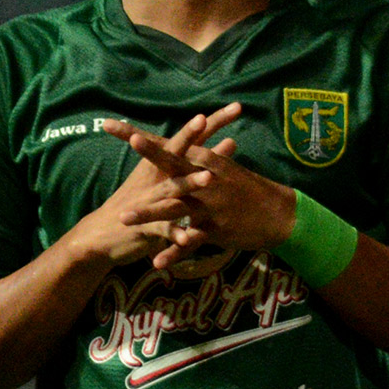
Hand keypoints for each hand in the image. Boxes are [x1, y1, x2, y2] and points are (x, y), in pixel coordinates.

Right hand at [62, 110, 227, 268]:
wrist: (105, 233)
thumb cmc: (142, 202)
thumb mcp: (168, 178)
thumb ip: (204, 161)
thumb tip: (232, 143)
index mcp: (162, 163)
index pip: (190, 137)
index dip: (212, 121)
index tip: (237, 107)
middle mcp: (156, 175)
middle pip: (177, 151)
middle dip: (191, 135)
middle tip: (204, 118)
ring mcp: (150, 199)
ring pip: (173, 188)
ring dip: (189, 182)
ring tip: (208, 177)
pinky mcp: (146, 226)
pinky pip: (163, 228)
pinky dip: (175, 233)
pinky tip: (188, 238)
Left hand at [102, 106, 299, 268]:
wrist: (278, 214)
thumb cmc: (248, 189)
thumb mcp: (224, 170)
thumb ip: (200, 159)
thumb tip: (182, 146)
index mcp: (205, 162)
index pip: (167, 144)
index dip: (138, 136)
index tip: (109, 124)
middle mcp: (205, 179)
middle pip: (173, 165)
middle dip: (151, 154)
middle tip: (132, 142)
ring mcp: (209, 205)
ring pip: (175, 208)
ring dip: (148, 215)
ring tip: (124, 220)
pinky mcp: (215, 229)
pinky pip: (190, 242)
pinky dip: (174, 253)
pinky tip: (156, 264)